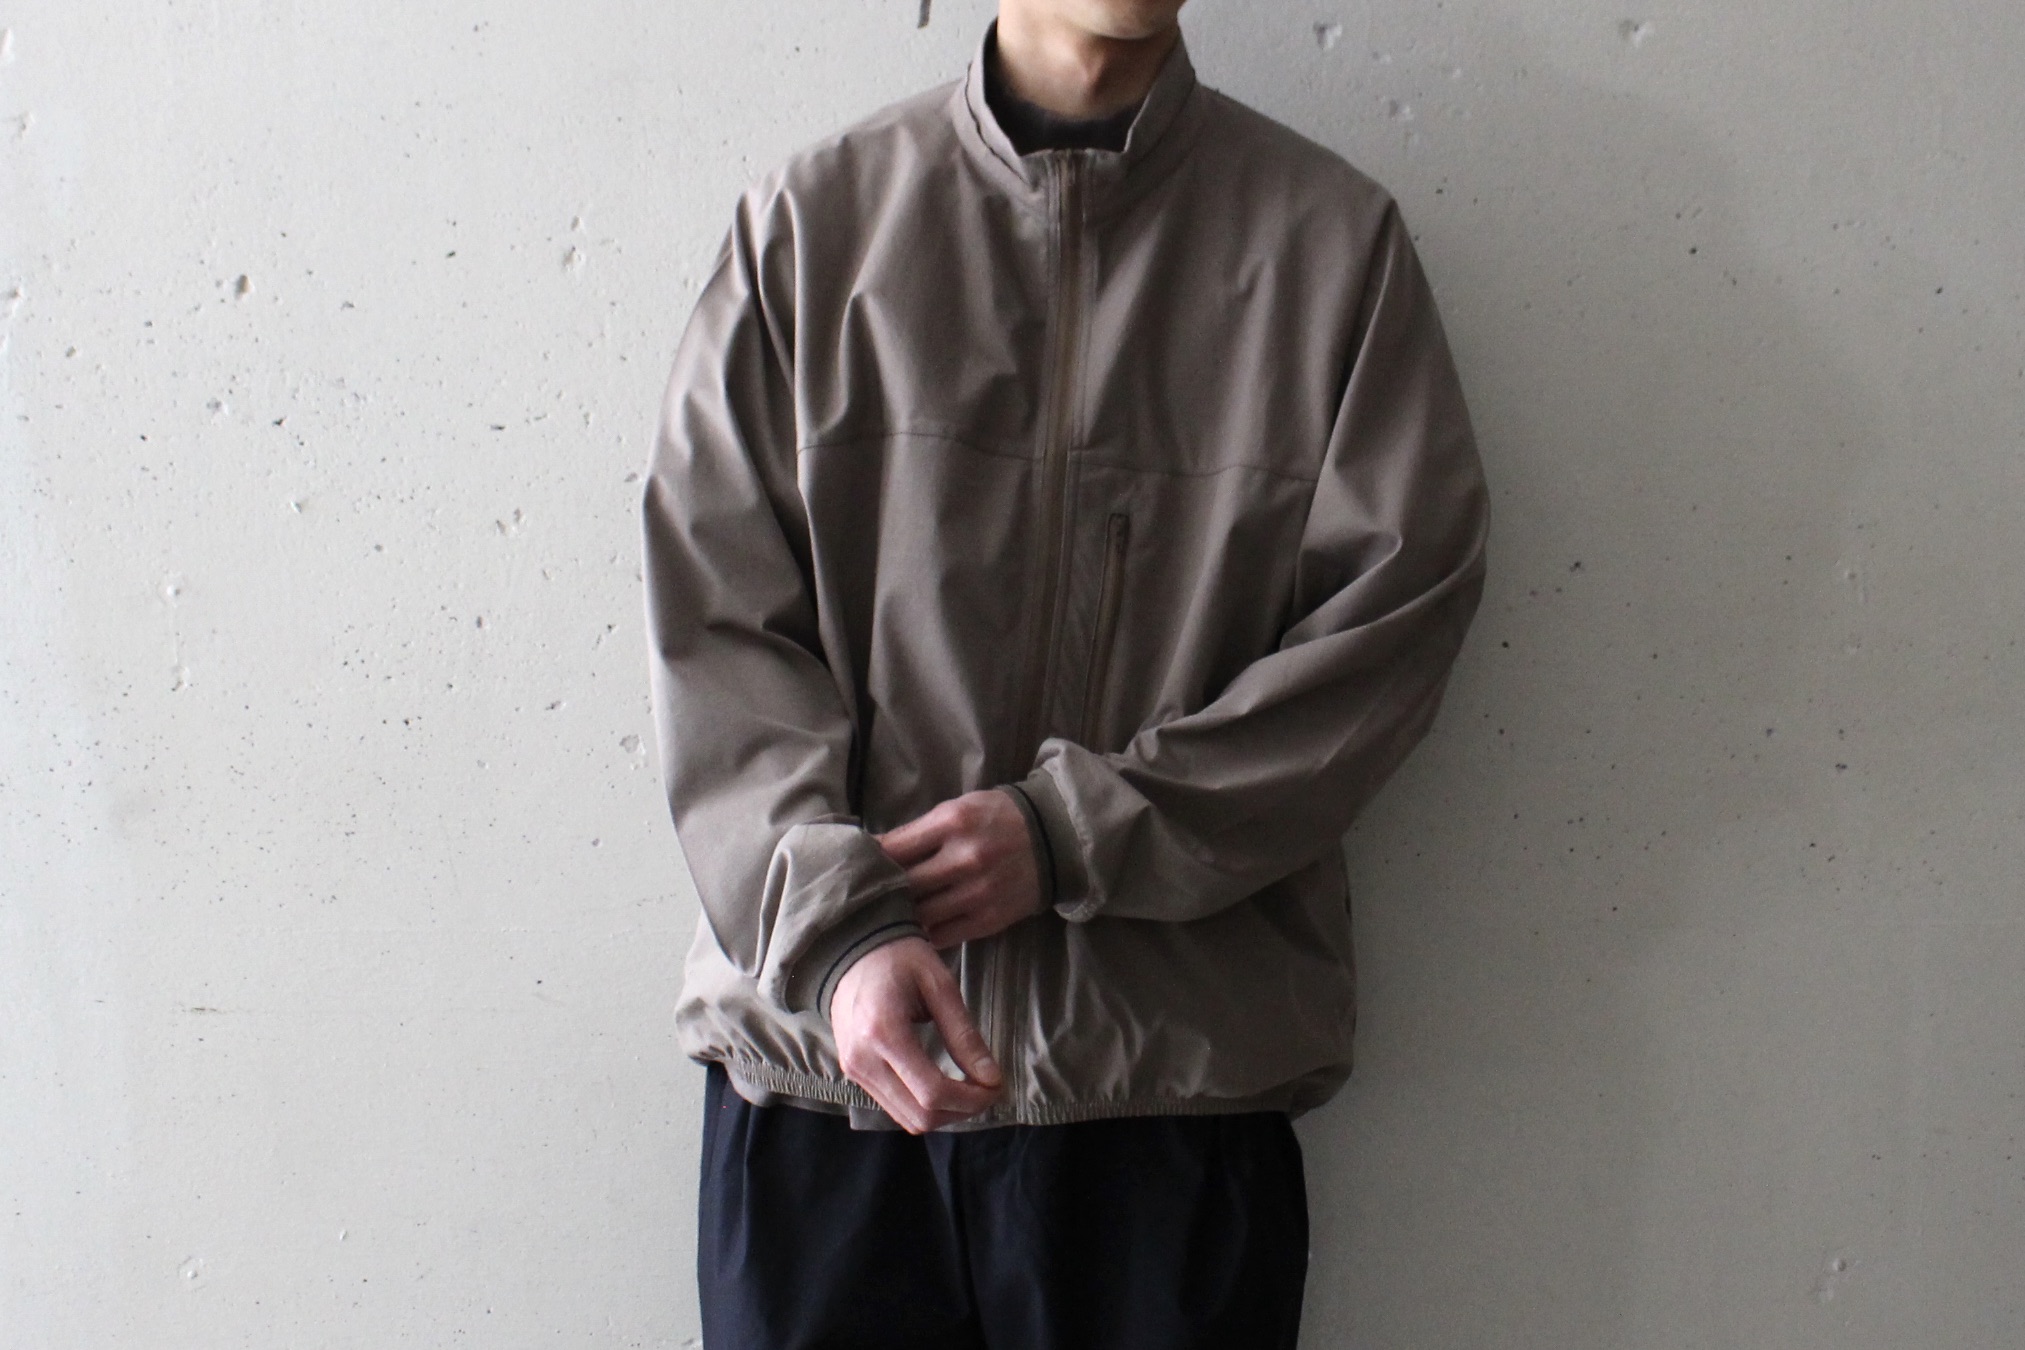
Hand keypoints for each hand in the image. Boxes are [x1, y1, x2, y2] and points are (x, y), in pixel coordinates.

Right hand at [831, 938, 1002, 1132]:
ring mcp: (853, 1071)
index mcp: (883, 1033)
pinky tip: (944, 1087)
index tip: (996, 1085)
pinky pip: (894, 1108)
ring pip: (907, 1120)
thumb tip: (991, 1078)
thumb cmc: (899, 958)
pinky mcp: (852, 1074)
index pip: (932, 1092)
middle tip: (987, 1089)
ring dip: (945, 1114)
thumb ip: (964, 1034)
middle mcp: (862, 1060)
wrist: (851, 951)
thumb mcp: (939, 986)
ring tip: (969, 1090)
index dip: (971, 1099)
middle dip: (962, 1111)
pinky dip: (924, 1107)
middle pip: (920, 1116)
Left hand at [875, 789, 1042, 948]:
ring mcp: (978, 892)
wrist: (1053, 839)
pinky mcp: (988, 920)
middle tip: (865, 896)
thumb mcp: (957, 809)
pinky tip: (913, 928)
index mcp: (952, 823)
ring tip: (886, 914)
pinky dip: (923, 934)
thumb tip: (873, 853)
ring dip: (900, 916)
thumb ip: (919, 832)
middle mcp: (964, 858)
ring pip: (920, 915)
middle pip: (904, 884)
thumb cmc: (996, 818)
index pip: (894, 848)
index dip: (871, 860)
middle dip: (882, 891)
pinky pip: (942, 935)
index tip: (858, 866)